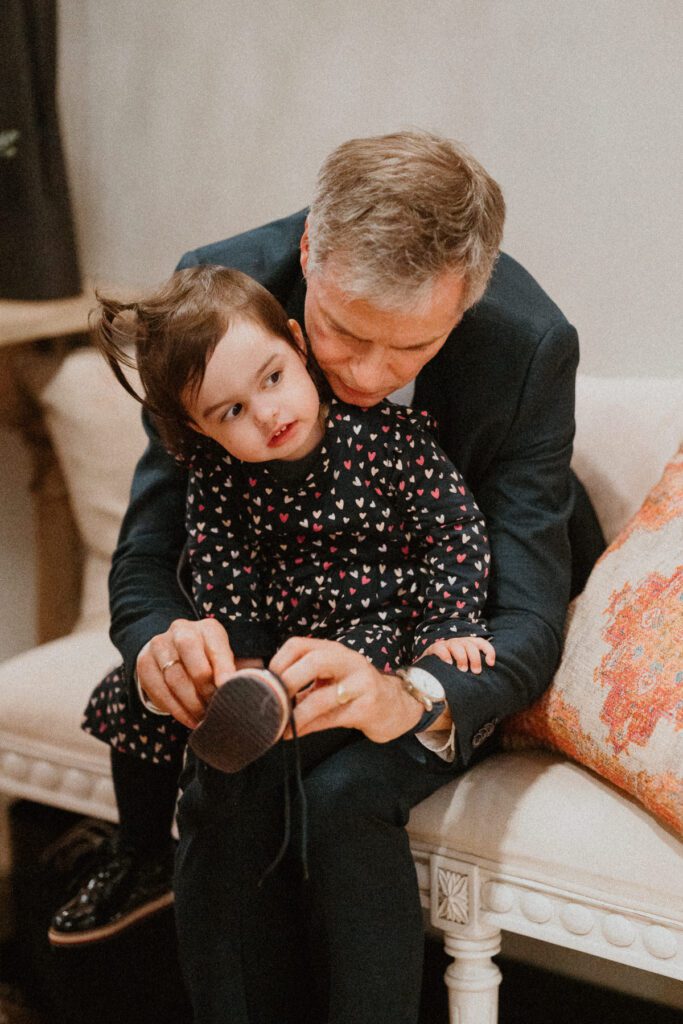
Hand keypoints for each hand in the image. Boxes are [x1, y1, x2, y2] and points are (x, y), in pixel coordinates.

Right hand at [136, 618, 235, 728]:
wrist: (175, 654)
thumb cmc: (212, 662)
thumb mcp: (229, 661)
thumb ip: (245, 670)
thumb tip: (262, 686)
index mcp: (208, 628)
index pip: (216, 648)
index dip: (224, 670)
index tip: (228, 691)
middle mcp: (182, 630)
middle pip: (190, 653)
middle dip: (204, 685)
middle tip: (215, 707)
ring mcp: (160, 645)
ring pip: (174, 677)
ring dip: (191, 703)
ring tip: (205, 719)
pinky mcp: (145, 663)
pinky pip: (159, 690)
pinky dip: (176, 710)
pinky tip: (190, 720)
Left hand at [269, 637, 424, 742]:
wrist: (395, 706)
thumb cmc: (355, 691)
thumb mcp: (329, 680)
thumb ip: (303, 683)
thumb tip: (267, 695)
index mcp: (334, 650)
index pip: (299, 644)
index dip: (278, 662)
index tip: (266, 682)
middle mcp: (348, 661)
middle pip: (314, 661)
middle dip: (288, 681)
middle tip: (272, 701)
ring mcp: (361, 683)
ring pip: (323, 696)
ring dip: (297, 713)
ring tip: (281, 724)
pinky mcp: (368, 707)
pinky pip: (333, 718)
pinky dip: (311, 726)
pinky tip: (296, 733)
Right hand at [421, 636, 494, 673]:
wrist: (430, 666)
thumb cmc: (452, 667)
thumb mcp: (465, 665)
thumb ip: (474, 668)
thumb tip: (487, 682)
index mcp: (469, 644)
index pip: (481, 643)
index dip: (489, 651)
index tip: (491, 664)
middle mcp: (459, 642)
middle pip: (470, 646)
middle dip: (475, 658)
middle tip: (476, 671)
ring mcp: (447, 644)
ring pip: (457, 646)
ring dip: (462, 658)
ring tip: (463, 670)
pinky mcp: (435, 648)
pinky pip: (441, 648)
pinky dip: (445, 655)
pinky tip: (448, 663)